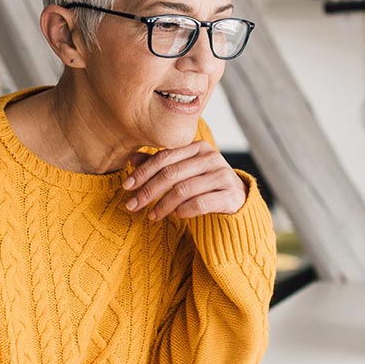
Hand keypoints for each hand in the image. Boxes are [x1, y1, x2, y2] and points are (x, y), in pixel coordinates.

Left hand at [123, 141, 246, 220]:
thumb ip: (160, 165)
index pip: (164, 157)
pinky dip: (184, 211)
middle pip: (171, 173)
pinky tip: (176, 216)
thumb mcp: (183, 173)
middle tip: (132, 205)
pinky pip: (200, 203)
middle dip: (148, 191)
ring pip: (184, 189)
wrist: (238, 201)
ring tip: (152, 215)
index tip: (126, 186)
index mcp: (198, 147)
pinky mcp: (231, 195)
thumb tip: (132, 160)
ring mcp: (223, 176)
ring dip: (163, 205)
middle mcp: (212, 158)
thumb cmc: (204, 185)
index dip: (143, 172)